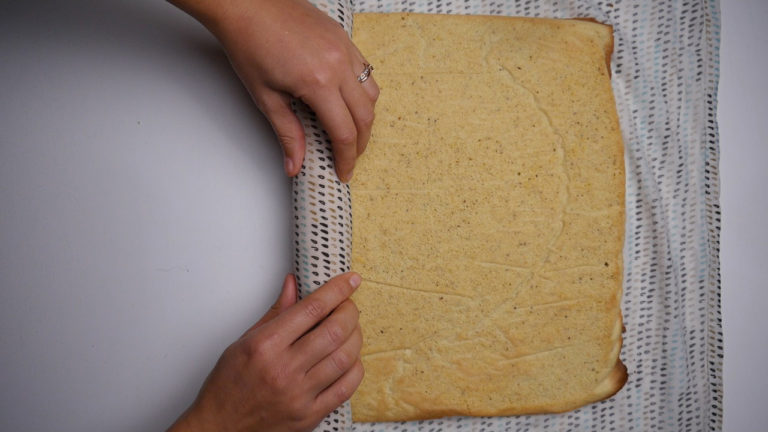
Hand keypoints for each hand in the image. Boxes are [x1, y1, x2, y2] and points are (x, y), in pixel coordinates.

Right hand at [169, 272, 363, 431]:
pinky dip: (355, 368)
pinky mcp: (309, 416)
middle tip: (348, 306)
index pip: (312, 308)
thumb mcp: (244, 341)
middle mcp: (283, 370)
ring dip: (355, 337)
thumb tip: (294, 285)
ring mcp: (299, 395)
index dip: (337, 290)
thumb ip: (276, 313)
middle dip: (350, 311)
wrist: (219, 428)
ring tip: (350, 329)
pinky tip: (350, 359)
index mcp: (265, 346)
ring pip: (345, 358)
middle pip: (335, 331)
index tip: (350, 280)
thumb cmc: (228, 385)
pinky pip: (346, 388)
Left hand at [170, 0, 379, 181]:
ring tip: (350, 131)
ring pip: (372, 93)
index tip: (343, 172)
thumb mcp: (265, 96)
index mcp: (318, 82)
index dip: (346, 158)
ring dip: (365, 117)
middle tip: (348, 158)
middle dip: (359, 143)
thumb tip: (295, 165)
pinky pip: (365, 70)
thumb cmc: (249, 43)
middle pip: (365, 117)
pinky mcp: (344, 38)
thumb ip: (287, 133)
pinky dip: (363, 91)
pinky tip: (348, 100)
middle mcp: (338, 65)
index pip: (344, 133)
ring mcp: (344, 49)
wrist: (247, 4)